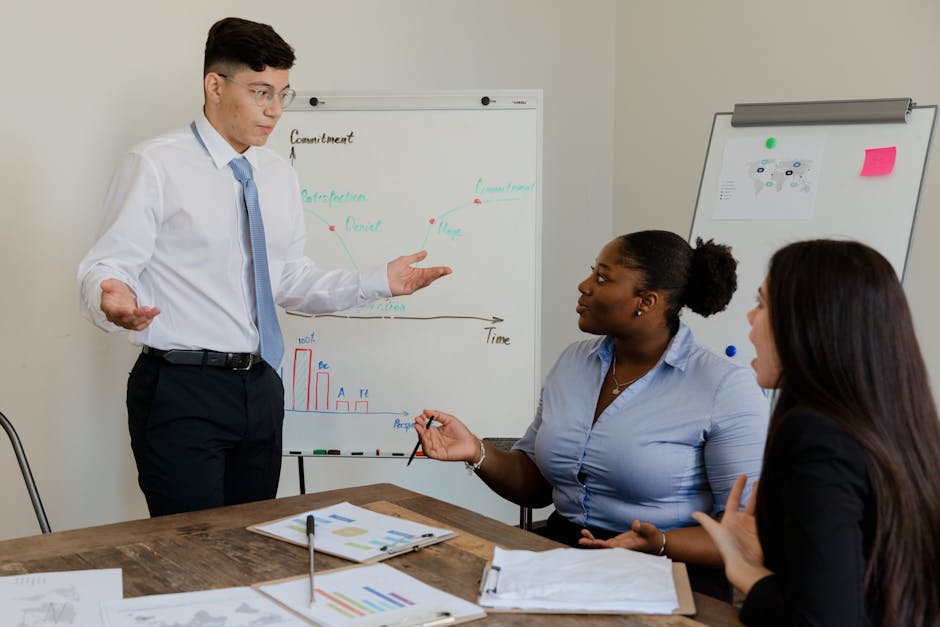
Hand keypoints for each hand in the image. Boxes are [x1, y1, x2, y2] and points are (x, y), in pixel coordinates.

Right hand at [99, 279, 159, 330]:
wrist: (120, 296)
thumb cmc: (115, 291)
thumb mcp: (112, 284)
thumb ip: (108, 284)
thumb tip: (103, 285)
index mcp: (108, 307)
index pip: (114, 312)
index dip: (122, 312)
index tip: (130, 310)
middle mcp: (115, 317)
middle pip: (126, 319)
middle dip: (138, 314)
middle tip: (147, 309)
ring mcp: (123, 321)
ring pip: (134, 324)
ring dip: (146, 318)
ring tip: (155, 310)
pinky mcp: (131, 324)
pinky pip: (139, 326)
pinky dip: (146, 322)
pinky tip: (152, 315)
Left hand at [387, 251, 451, 295]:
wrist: (381, 278)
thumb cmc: (390, 270)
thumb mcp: (405, 259)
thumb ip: (416, 257)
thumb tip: (425, 253)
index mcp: (416, 272)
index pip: (430, 270)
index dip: (439, 270)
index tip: (446, 269)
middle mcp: (416, 278)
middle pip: (430, 276)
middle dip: (439, 273)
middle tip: (447, 271)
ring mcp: (414, 284)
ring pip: (426, 280)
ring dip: (433, 276)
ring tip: (440, 272)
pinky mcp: (409, 289)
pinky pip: (418, 284)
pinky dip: (424, 281)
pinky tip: (429, 278)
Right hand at [413, 410, 478, 462]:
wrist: (470, 443)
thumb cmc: (462, 433)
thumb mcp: (449, 419)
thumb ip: (437, 415)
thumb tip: (426, 411)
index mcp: (436, 431)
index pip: (424, 426)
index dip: (421, 421)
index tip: (420, 416)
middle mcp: (434, 439)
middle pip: (422, 434)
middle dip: (419, 427)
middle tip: (418, 421)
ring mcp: (435, 446)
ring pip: (423, 442)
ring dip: (420, 435)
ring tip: (420, 428)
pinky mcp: (438, 454)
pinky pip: (428, 451)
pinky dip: (425, 445)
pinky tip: (425, 438)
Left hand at [579, 519, 663, 552]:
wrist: (654, 543)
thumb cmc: (652, 537)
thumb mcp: (650, 530)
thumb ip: (643, 527)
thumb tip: (635, 524)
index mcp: (629, 547)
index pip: (616, 548)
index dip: (606, 546)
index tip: (598, 543)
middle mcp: (620, 549)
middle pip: (605, 549)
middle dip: (594, 545)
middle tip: (582, 541)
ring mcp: (616, 547)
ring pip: (601, 546)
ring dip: (591, 542)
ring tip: (581, 538)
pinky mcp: (614, 544)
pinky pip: (602, 542)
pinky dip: (593, 538)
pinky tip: (585, 532)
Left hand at [692, 474, 771, 594]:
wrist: (743, 564)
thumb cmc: (727, 548)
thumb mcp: (715, 531)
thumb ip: (706, 521)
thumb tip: (693, 513)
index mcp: (731, 518)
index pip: (734, 498)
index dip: (738, 487)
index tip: (743, 476)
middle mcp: (743, 520)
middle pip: (750, 501)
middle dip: (755, 491)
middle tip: (760, 480)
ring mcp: (754, 526)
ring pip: (760, 508)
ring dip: (764, 499)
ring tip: (770, 487)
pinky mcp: (763, 531)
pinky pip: (768, 518)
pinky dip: (772, 511)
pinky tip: (777, 503)